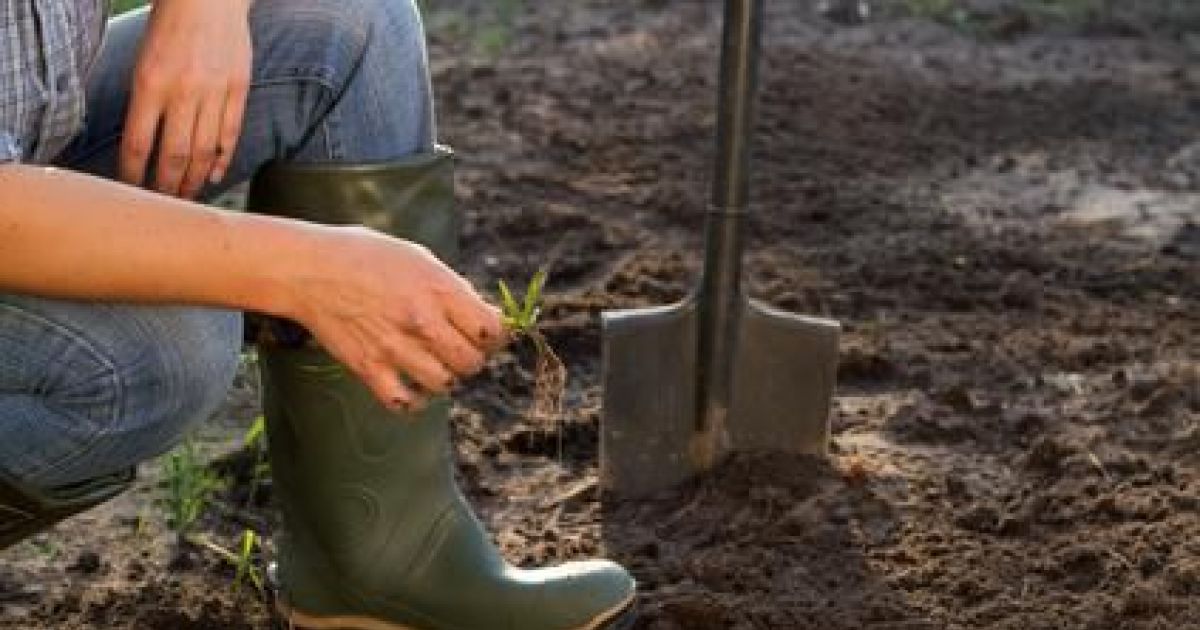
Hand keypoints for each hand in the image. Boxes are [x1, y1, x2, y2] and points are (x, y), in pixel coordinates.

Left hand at [121, 0, 252, 198]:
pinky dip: (221, 159)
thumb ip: (144, 101)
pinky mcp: (239, 88)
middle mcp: (183, 90)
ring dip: (193, 179)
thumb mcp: (143, 60)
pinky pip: (230, 133)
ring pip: (203, 150)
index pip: (137, 143)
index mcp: (150, 82)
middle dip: (166, 186)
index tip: (131, 191)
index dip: (133, 173)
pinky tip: (213, 175)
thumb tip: (143, 146)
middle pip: (173, 154)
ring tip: (186, 198)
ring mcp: (215, 91)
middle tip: (162, 205)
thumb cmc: (169, 26)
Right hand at [286, 226, 506, 410]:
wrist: (309, 268)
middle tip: (458, 348)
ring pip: (444, 385)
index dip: (496, 335)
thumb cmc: (367, 256)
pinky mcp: (367, 367)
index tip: (487, 333)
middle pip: (472, 362)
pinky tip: (411, 386)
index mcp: (438, 289)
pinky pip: (403, 402)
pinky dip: (413, 401)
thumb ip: (454, 289)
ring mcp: (394, 346)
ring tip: (434, 364)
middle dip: (472, 358)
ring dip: (445, 378)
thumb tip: (489, 318)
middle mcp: (420, 320)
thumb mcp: (419, 258)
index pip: (492, 330)